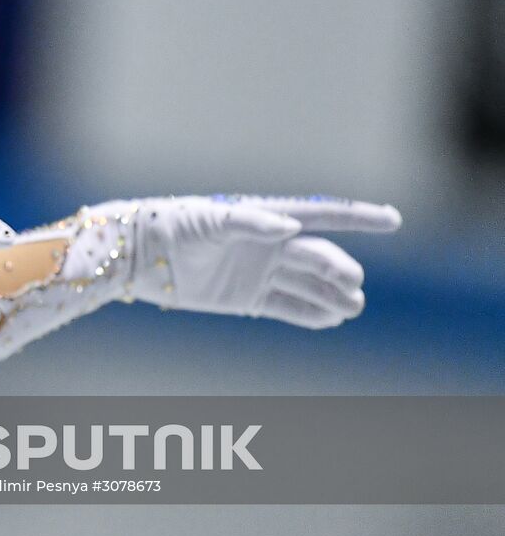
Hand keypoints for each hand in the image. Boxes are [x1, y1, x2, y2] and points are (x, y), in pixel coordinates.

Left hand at [56, 194, 401, 328]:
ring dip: (332, 295)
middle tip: (353, 285)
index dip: (358, 218)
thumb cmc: (174, 225)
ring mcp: (261, 272)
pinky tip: (330, 320)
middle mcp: (269, 244)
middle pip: (317, 257)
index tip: (393, 219)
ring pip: (308, 285)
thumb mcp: (209, 220)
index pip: (322, 216)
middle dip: (340, 270)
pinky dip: (310, 314)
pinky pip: (287, 307)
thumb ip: (249, 222)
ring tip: (353, 306)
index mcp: (266, 217)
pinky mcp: (248, 298)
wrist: (142, 256)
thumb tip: (289, 226)